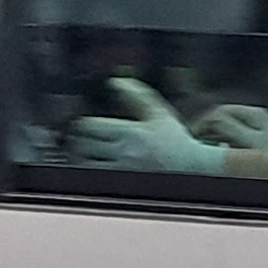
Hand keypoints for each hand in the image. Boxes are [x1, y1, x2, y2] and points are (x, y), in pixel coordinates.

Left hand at [68, 76, 225, 172]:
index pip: (89, 127)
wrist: (192, 170)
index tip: (83, 125)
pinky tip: (91, 166)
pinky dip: (85, 172)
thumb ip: (135, 95)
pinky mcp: (120, 187)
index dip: (81, 124)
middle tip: (77, 138)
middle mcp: (124, 154)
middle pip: (81, 145)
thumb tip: (115, 81)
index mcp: (130, 133)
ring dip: (77, 156)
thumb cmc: (174, 142)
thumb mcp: (158, 113)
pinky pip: (92, 179)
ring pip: (83, 164)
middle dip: (75, 139)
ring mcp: (121, 173)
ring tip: (82, 152)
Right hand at [196, 101, 267, 151]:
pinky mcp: (260, 145)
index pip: (219, 112)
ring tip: (203, 150)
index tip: (190, 135)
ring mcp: (260, 132)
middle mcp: (258, 120)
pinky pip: (235, 141)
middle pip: (223, 119)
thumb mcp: (248, 140)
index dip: (201, 123)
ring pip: (228, 130)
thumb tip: (206, 121)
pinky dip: (224, 146)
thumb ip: (225, 126)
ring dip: (214, 138)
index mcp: (254, 114)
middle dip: (206, 130)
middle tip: (193, 143)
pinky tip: (221, 157)